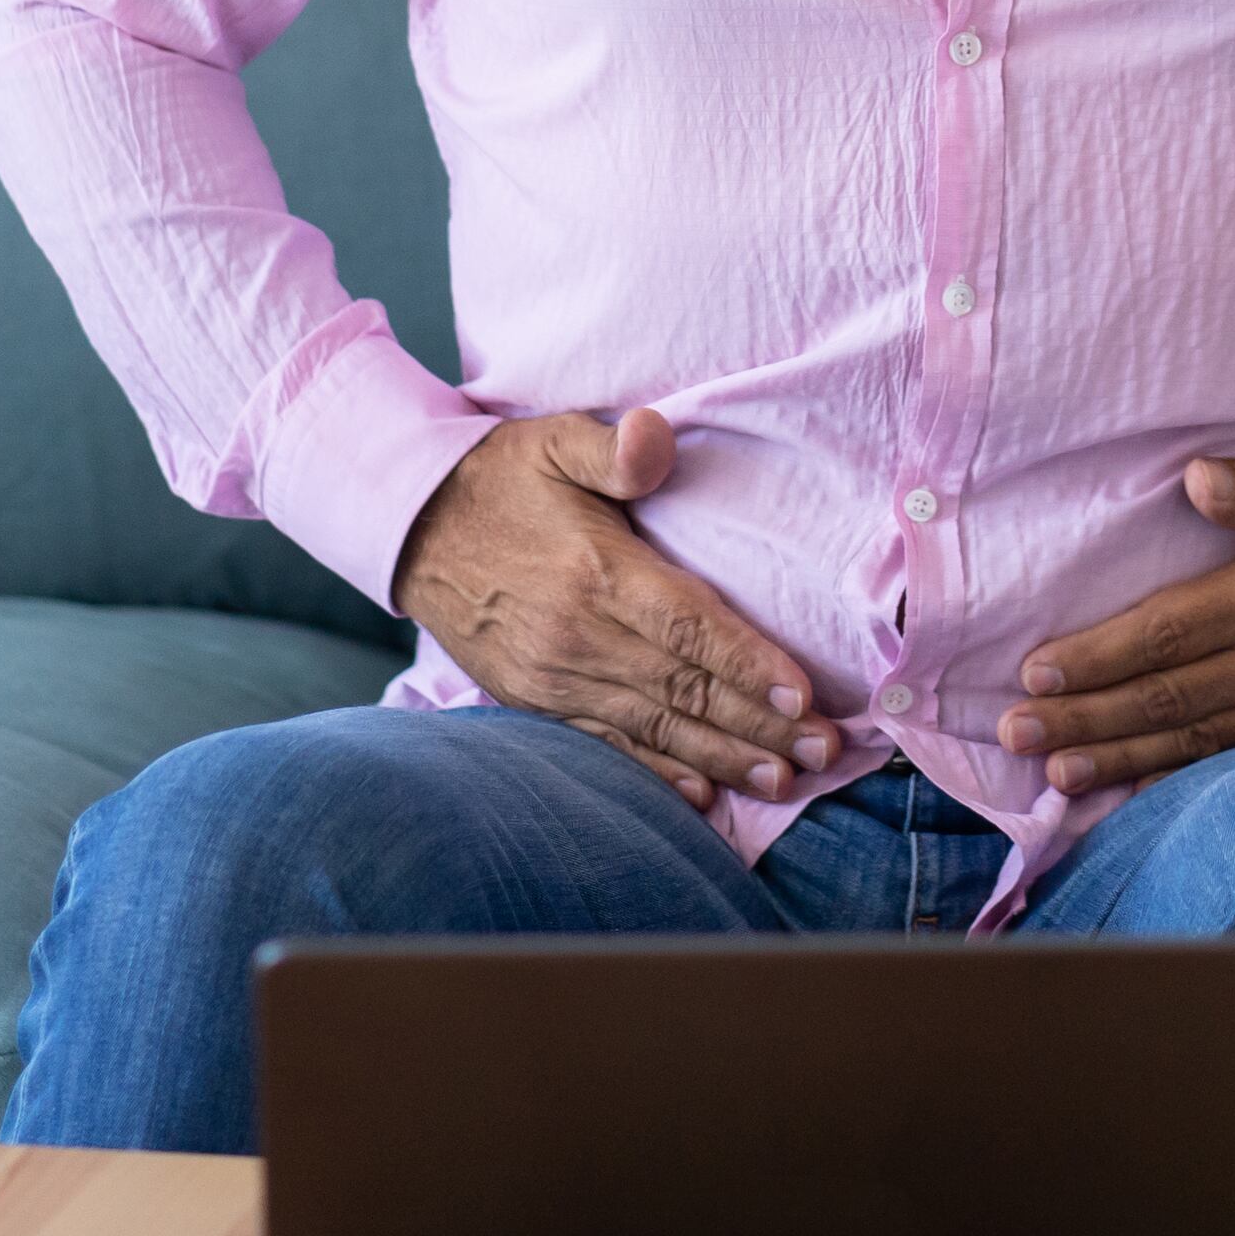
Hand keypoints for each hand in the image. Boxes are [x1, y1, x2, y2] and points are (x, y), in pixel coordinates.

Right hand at [392, 409, 838, 814]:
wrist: (410, 527)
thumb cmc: (500, 478)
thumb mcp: (555, 439)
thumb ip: (614, 446)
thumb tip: (653, 439)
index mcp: (596, 572)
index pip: (688, 628)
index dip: (750, 666)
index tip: (805, 696)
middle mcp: (578, 636)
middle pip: (686, 688)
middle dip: (761, 725)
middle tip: (824, 752)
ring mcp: (554, 677)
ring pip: (655, 726)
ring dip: (723, 758)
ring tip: (782, 780)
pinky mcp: (535, 700)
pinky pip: (605, 746)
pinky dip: (656, 773)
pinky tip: (700, 796)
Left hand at [998, 451, 1234, 795]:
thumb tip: (1197, 479)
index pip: (1170, 633)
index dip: (1100, 656)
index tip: (1037, 670)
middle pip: (1168, 699)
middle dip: (1087, 718)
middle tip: (1015, 736)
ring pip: (1196, 741)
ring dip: (1121, 758)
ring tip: (1057, 775)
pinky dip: (1184, 781)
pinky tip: (1140, 792)